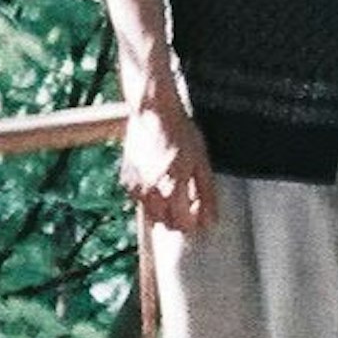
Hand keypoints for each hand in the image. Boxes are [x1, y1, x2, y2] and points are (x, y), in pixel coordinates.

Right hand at [120, 94, 217, 234]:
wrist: (154, 113)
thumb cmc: (181, 134)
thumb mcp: (202, 163)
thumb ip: (207, 195)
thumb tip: (210, 221)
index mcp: (172, 187)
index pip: (183, 225)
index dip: (194, 223)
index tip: (199, 213)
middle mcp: (150, 191)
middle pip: (166, 224)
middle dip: (180, 220)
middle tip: (189, 205)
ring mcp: (135, 186)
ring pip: (152, 216)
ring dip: (164, 212)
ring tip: (174, 192)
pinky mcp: (126, 180)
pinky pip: (140, 201)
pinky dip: (151, 199)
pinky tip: (159, 182)